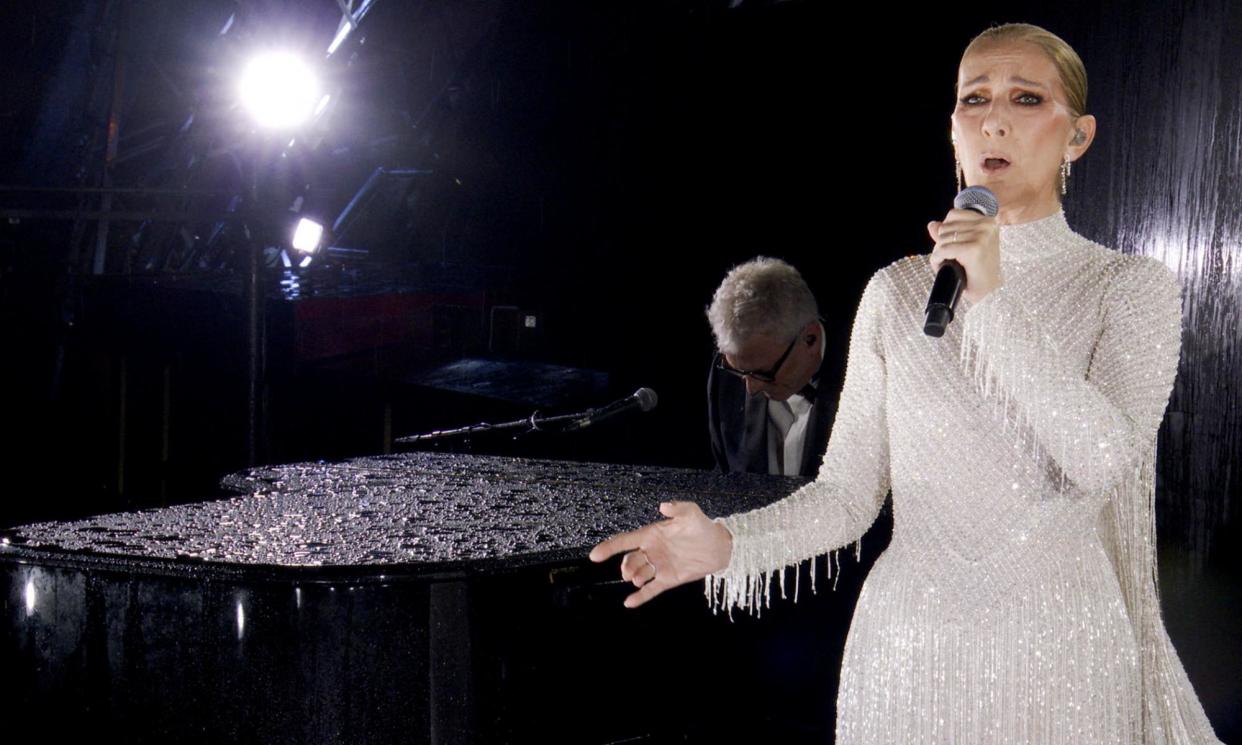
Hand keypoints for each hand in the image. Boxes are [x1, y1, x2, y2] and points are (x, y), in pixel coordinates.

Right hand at [588, 501, 732, 608]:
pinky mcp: (668, 579)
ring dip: (635, 578)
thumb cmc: (703, 526)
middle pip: (630, 560)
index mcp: (652, 535)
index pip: (625, 541)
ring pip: (639, 574)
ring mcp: (659, 566)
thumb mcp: (691, 512)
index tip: (594, 555)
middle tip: (629, 572)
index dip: (609, 547)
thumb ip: (677, 508)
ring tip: (639, 579)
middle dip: (626, 566)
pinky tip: (629, 603)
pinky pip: (651, 590)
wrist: (720, 547)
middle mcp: (652, 551)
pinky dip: (640, 597)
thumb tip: (663, 506)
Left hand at [927, 208, 1001, 304]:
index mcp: (987, 221)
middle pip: (945, 227)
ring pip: (942, 239)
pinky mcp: (974, 249)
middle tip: (949, 258)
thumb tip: (932, 224)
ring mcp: (981, 236)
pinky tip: (942, 266)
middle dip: (941, 244)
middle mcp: (986, 225)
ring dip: (939, 253)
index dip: (945, 231)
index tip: (951, 246)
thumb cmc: (978, 270)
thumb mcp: (965, 247)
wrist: (988, 292)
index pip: (952, 215)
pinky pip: (943, 250)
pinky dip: (937, 259)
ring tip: (948, 263)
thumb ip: (948, 233)